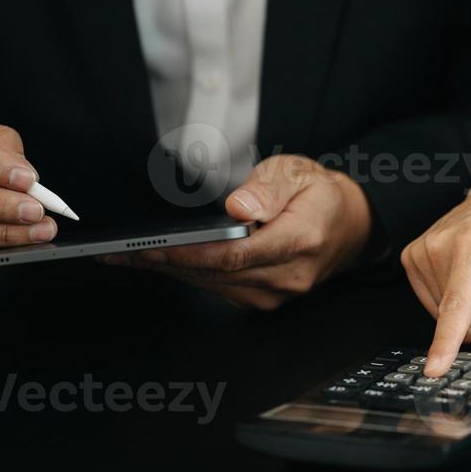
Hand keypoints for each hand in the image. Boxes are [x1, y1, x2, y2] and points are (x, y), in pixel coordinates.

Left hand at [104, 155, 372, 309]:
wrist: (351, 225)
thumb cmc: (321, 196)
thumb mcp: (299, 172)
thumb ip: (268, 188)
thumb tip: (239, 208)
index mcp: (301, 240)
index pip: (236, 254)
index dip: (190, 253)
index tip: (152, 247)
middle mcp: (290, 276)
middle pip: (217, 274)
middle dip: (165, 263)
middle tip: (120, 254)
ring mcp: (279, 293)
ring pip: (214, 285)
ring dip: (170, 272)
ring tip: (127, 259)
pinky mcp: (266, 299)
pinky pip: (221, 289)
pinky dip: (189, 275)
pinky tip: (161, 264)